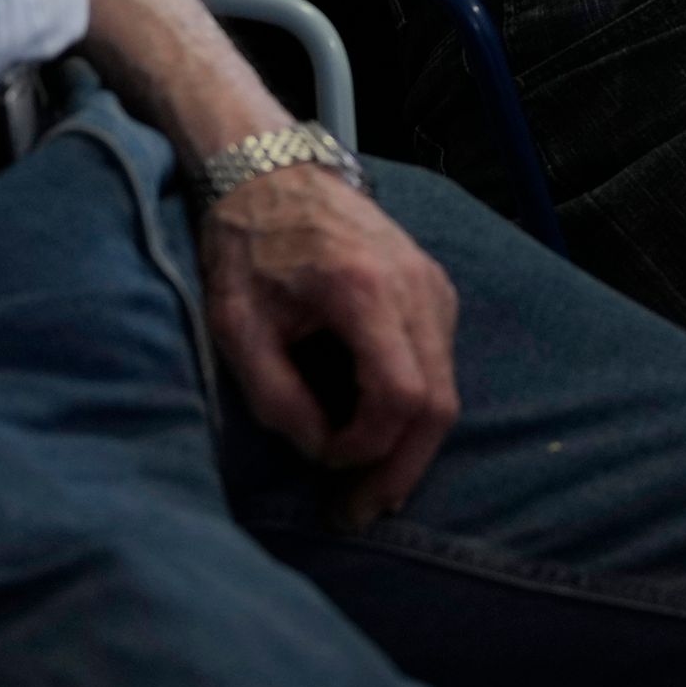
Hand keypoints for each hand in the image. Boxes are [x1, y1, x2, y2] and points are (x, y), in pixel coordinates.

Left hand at [196, 162, 461, 521]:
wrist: (273, 175)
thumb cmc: (248, 247)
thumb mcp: (237, 327)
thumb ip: (277, 397)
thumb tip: (319, 450)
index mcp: (364, 290)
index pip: (401, 396)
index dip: (367, 447)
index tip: (322, 461)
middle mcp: (416, 286)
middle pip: (439, 403)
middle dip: (401, 468)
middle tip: (359, 511)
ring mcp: (434, 285)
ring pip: (448, 389)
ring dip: (410, 444)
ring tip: (366, 482)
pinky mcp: (436, 290)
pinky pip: (442, 365)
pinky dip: (416, 409)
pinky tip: (377, 431)